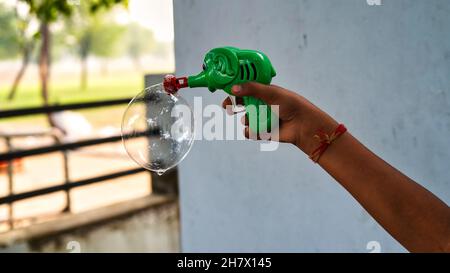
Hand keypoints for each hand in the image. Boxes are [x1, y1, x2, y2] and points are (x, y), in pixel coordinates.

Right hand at [222, 82, 337, 154]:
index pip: (245, 89)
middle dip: (234, 106)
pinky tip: (254, 130)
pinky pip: (249, 132)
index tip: (227, 92)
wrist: (303, 125)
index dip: (235, 91)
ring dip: (246, 119)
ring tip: (252, 119)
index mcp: (264, 93)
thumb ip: (252, 89)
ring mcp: (262, 119)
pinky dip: (250, 131)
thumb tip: (233, 88)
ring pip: (245, 119)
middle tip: (228, 107)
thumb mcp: (271, 93)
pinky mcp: (263, 132)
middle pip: (241, 105)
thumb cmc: (291, 105)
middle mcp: (262, 105)